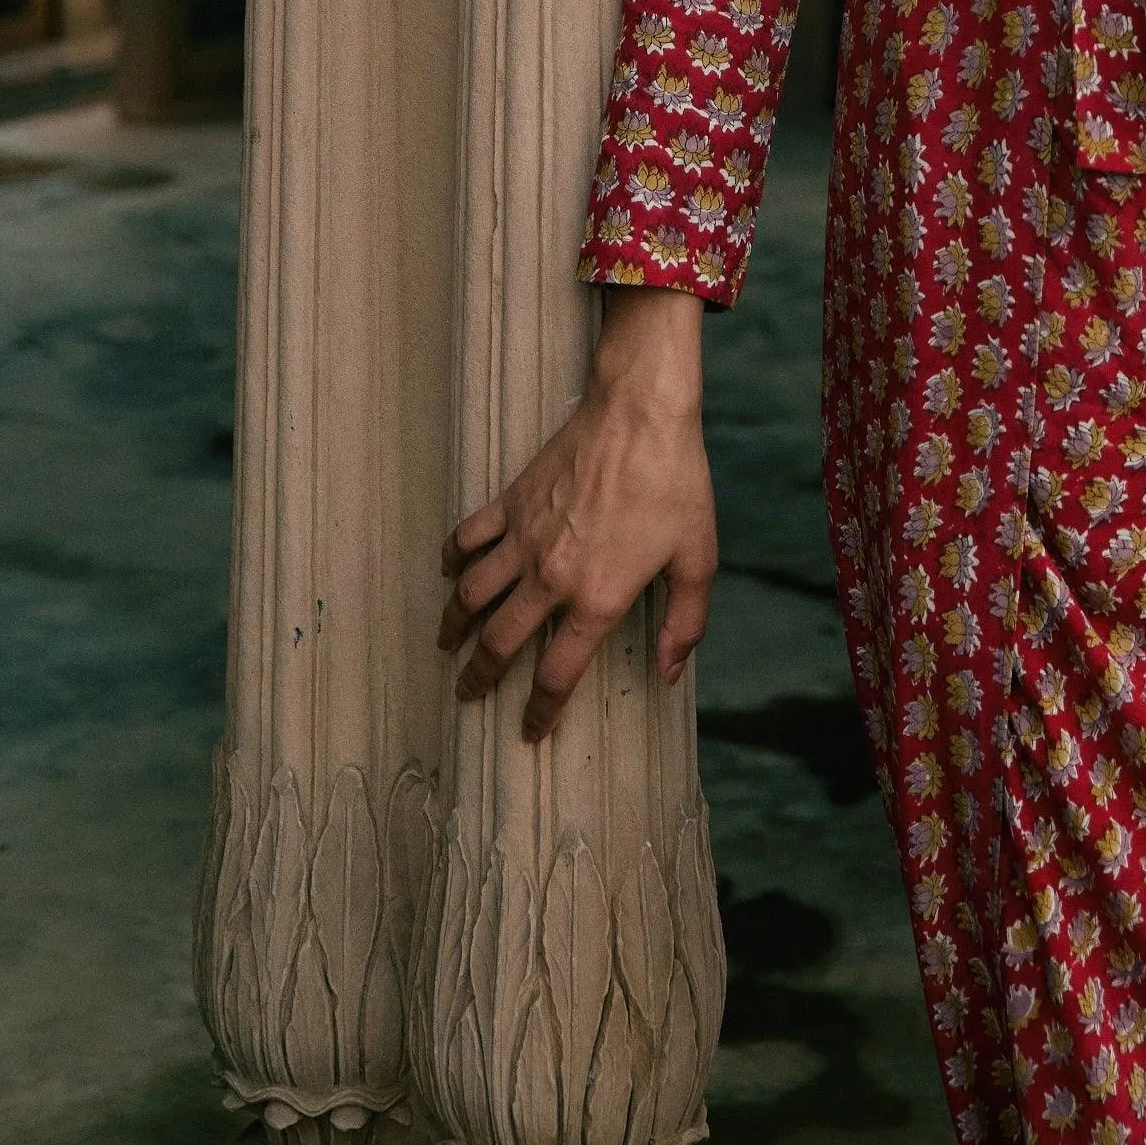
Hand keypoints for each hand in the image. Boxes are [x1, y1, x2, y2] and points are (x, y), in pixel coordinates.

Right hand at [438, 288, 716, 745]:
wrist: (641, 413)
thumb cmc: (675, 483)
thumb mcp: (697, 558)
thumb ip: (684, 623)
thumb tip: (669, 672)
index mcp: (597, 599)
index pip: (557, 675)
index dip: (540, 711)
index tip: (530, 731)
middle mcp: (551, 578)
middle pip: (499, 643)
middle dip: (479, 677)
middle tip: (468, 693)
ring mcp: (525, 538)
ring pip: (472, 597)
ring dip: (454, 627)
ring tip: (448, 644)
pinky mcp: (512, 501)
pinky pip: (468, 538)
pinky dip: (453, 558)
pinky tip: (450, 571)